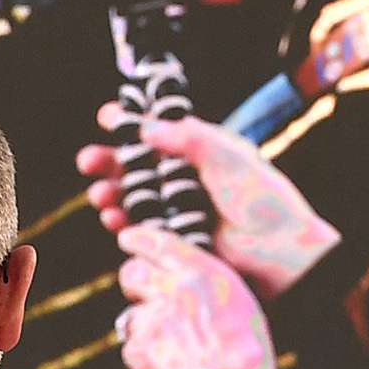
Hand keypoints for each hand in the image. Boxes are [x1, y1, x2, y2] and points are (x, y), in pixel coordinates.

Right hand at [81, 110, 335, 295]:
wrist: (280, 250)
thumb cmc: (262, 198)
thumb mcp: (228, 156)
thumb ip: (189, 138)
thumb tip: (147, 128)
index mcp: (197, 151)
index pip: (156, 131)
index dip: (129, 123)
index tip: (107, 118)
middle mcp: (182, 178)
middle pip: (134, 165)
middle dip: (107, 161)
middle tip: (88, 160)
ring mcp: (176, 209)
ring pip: (131, 197)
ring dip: (111, 193)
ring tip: (102, 195)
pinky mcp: (173, 239)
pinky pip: (139, 229)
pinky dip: (122, 222)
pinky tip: (115, 218)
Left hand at [113, 226, 284, 368]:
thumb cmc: (246, 359)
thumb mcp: (244, 309)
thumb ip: (211, 290)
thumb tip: (190, 286)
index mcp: (205, 277)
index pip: (162, 244)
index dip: (141, 239)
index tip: (129, 237)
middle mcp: (175, 291)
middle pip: (133, 272)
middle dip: (134, 282)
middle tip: (142, 294)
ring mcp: (153, 319)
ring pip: (133, 313)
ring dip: (145, 326)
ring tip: (171, 347)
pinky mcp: (138, 347)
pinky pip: (132, 345)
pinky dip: (144, 355)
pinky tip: (166, 365)